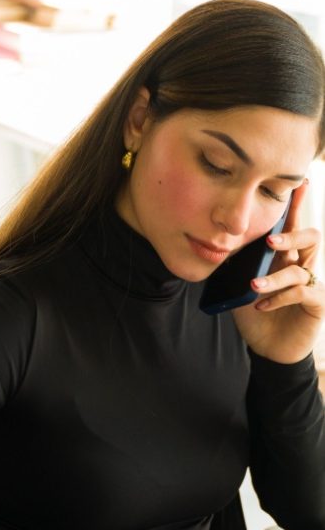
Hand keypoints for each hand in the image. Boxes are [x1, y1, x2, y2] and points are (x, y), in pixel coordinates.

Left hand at [233, 182, 324, 362]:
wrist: (268, 346)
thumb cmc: (255, 312)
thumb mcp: (239, 285)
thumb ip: (235, 264)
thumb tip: (215, 245)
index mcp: (285, 255)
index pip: (292, 225)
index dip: (296, 204)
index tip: (298, 182)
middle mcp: (302, 264)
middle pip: (310, 237)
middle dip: (292, 234)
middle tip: (270, 241)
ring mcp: (311, 283)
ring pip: (301, 268)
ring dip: (275, 277)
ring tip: (253, 285)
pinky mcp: (316, 303)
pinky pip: (301, 293)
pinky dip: (279, 297)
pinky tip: (261, 305)